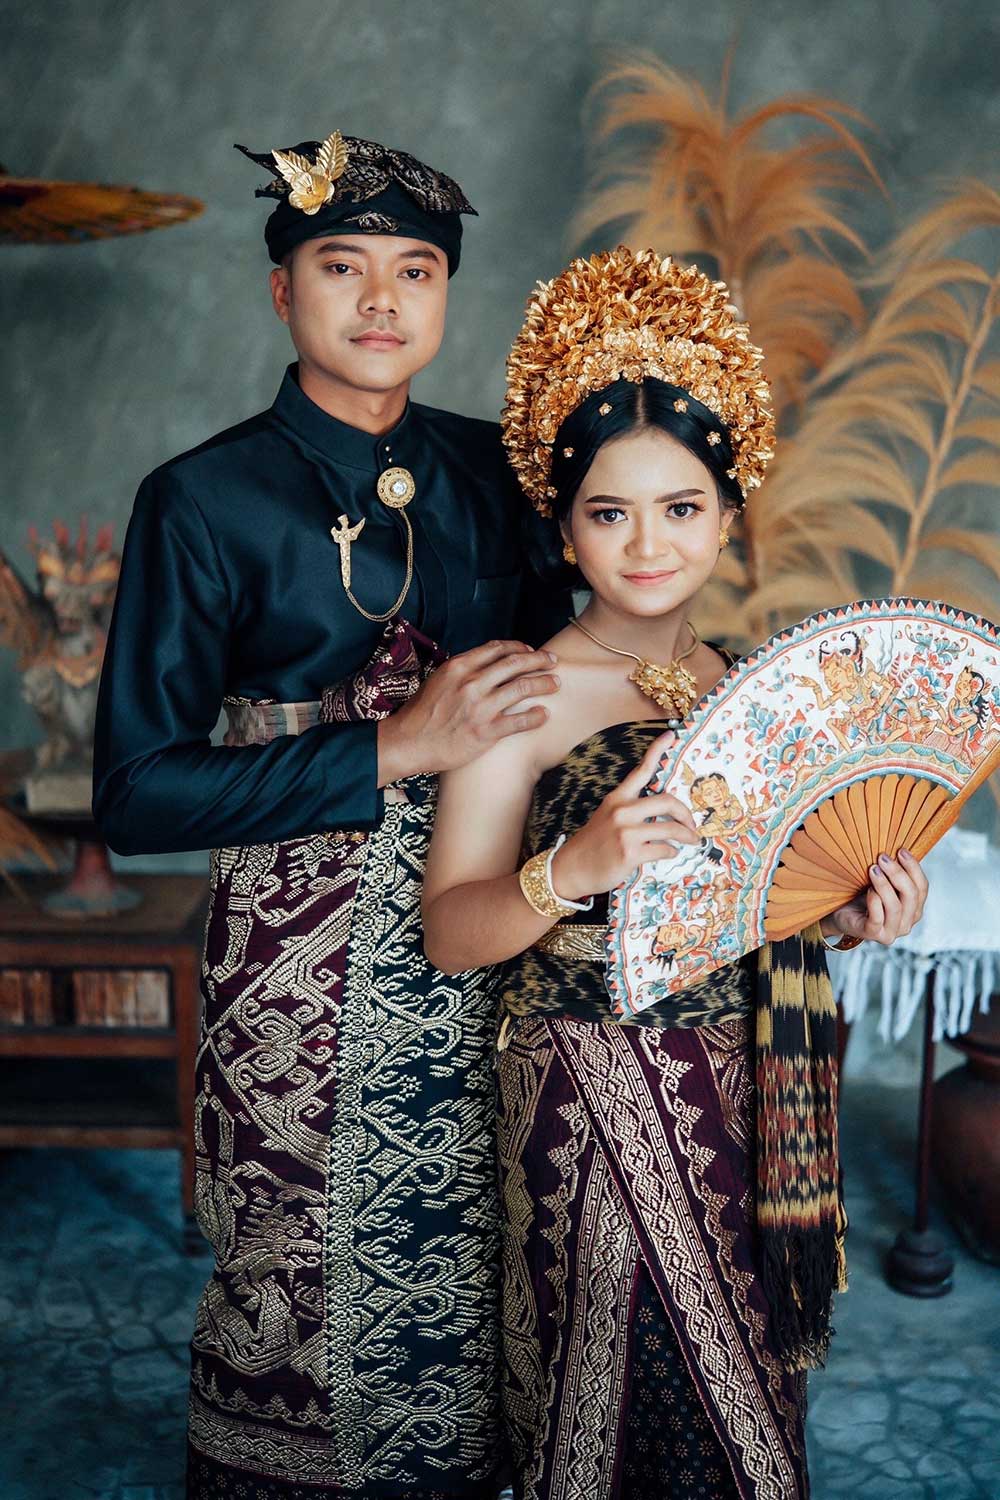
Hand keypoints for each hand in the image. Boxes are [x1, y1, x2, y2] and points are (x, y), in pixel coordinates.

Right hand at [377, 639, 558, 781]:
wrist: (408, 742)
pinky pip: (519, 721)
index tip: (529, 651)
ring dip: (544, 683)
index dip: (518, 647)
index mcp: (459, 667)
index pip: (497, 649)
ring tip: (555, 683)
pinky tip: (544, 715)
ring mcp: (480, 707)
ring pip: (522, 688)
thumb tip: (485, 665)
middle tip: (553, 662)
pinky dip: (536, 717)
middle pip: (515, 663)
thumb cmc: (421, 714)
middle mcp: (471, 682)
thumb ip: (462, 671)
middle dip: (539, 660)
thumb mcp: (438, 680)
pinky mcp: (485, 731)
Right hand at [551, 730, 699, 900]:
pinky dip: (671, 852)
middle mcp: (622, 811)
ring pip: (670, 829)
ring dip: (686, 836)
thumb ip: (631, 811)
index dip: (657, 751)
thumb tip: (662, 814)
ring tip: (691, 841)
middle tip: (692, 824)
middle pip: (667, 801)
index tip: (671, 735)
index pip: (640, 770)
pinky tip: (669, 853)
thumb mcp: (607, 818)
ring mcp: (625, 832)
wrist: (571, 869)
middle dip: (686, 813)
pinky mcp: (630, 853)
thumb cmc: (593, 845)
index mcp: (617, 798)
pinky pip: (664, 849)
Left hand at [822, 848, 928, 946]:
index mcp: (914, 909)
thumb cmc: (864, 896)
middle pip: (911, 896)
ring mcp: (892, 932)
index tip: (900, 850)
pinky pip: (877, 917)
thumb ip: (894, 873)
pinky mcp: (874, 935)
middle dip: (898, 873)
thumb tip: (899, 850)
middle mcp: (907, 923)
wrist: (842, 914)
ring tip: (873, 869)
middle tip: (883, 858)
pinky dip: (874, 901)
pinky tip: (867, 889)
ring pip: (895, 907)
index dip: (913, 868)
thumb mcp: (884, 883)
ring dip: (884, 885)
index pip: (922, 887)